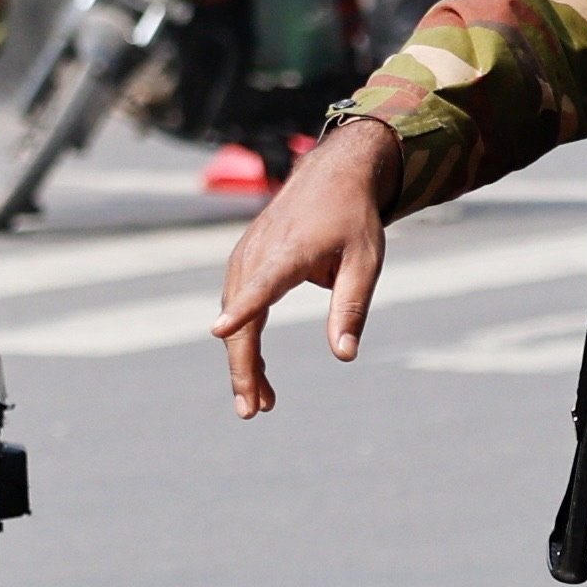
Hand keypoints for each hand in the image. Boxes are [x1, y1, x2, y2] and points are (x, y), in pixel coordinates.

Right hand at [211, 120, 397, 414]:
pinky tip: (258, 372)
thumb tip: (345, 355)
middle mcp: (259, 254)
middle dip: (243, 367)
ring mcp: (246, 257)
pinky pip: (238, 308)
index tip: (221, 331)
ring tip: (263, 403)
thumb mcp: (365, 262)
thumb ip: (351, 308)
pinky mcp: (245, 263)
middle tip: (253, 411)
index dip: (242, 311)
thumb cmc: (353, 220)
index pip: (263, 286)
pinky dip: (244, 341)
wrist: (332, 175)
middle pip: (242, 316)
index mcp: (289, 252)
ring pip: (236, 318)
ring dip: (244, 362)